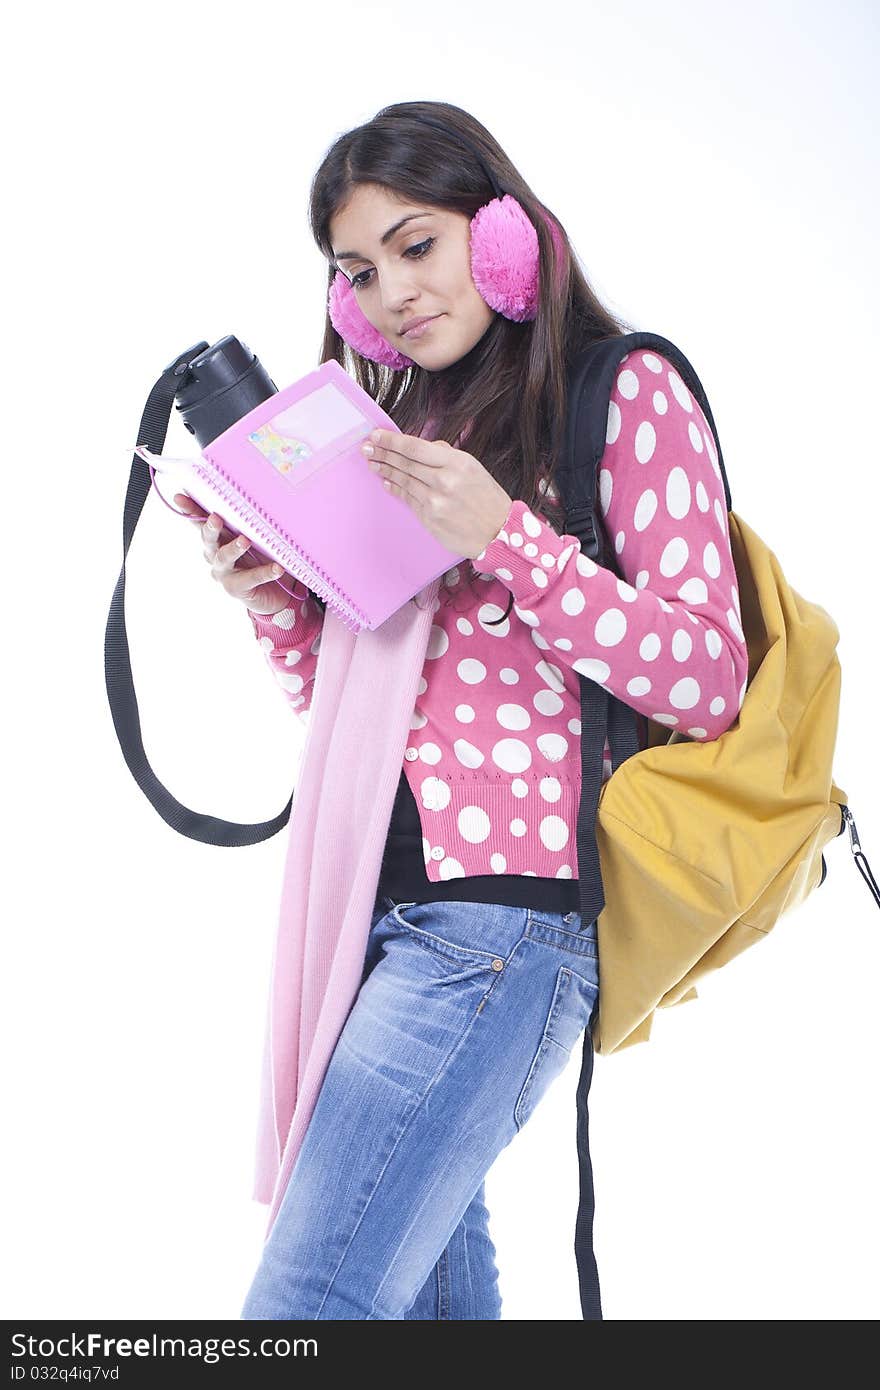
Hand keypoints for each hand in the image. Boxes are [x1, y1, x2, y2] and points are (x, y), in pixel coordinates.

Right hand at [172, 493, 290, 615]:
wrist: (274, 593)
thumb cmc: (262, 558)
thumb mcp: (256, 537)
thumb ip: (251, 522)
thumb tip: (262, 493)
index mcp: (217, 538)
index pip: (201, 521)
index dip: (190, 510)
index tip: (180, 497)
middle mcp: (215, 555)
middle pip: (208, 539)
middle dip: (210, 528)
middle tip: (215, 518)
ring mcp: (223, 573)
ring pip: (224, 558)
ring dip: (234, 548)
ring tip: (245, 541)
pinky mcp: (236, 588)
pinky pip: (251, 578)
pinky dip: (265, 572)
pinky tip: (277, 568)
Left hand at [361, 430, 512, 559]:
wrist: (499, 533)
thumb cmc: (488, 499)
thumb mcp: (473, 468)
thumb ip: (446, 455)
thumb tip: (420, 448)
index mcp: (457, 463)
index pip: (415, 447)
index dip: (392, 440)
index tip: (377, 435)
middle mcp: (444, 481)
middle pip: (404, 463)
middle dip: (382, 454)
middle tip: (367, 448)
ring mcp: (435, 502)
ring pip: (403, 481)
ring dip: (385, 471)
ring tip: (373, 463)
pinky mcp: (429, 519)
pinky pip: (408, 500)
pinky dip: (396, 489)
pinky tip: (387, 483)